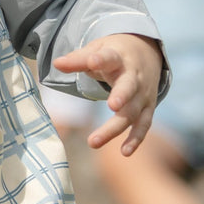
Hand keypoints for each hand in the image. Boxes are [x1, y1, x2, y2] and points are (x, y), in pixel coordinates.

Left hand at [52, 34, 163, 155]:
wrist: (147, 52)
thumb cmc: (114, 54)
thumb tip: (56, 63)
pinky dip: (135, 139)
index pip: (109, 57)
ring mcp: (143, 94)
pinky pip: (143, 125)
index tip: (91, 61)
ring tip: (93, 142)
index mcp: (118, 58)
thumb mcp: (97, 50)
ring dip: (114, 128)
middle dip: (121, 96)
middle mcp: (134, 76)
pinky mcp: (147, 108)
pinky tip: (124, 152)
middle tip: (112, 105)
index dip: (100, 59)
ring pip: (132, 112)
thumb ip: (77, 60)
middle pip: (129, 87)